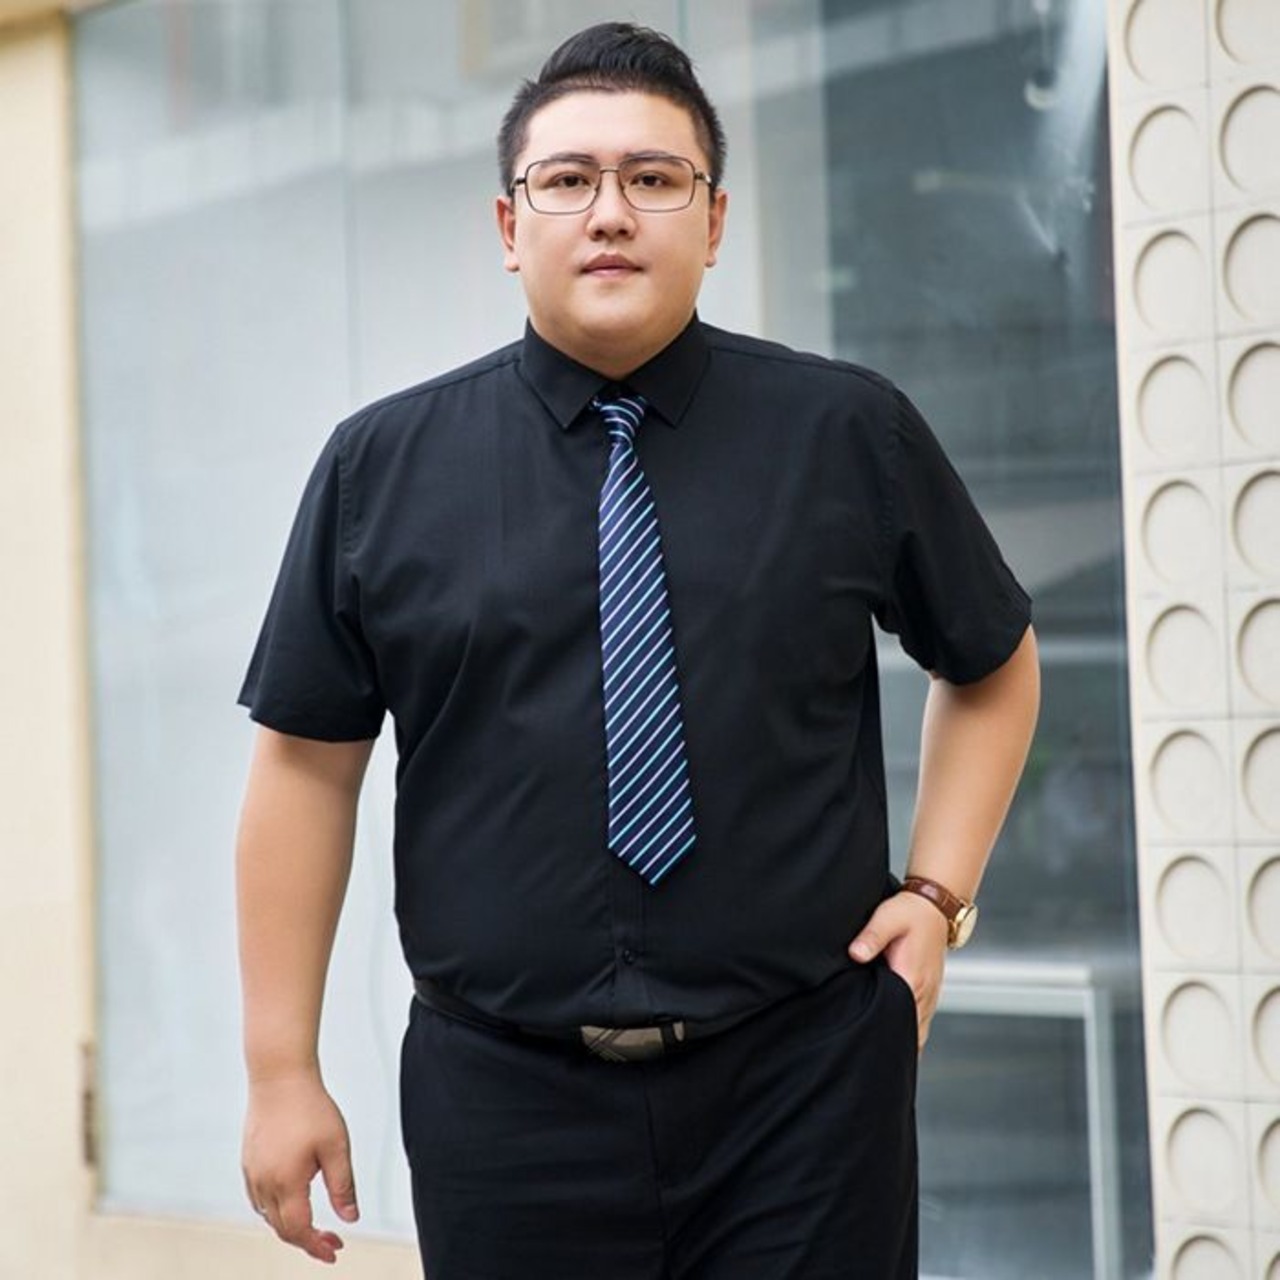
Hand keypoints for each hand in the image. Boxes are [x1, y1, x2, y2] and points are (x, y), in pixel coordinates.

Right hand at [242, 1073, 358, 1263]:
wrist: (279, 1077)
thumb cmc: (311, 1107)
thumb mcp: (336, 1147)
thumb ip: (343, 1186)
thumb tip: (350, 1218)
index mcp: (286, 1183)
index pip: (298, 1230)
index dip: (316, 1246)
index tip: (335, 1252)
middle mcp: (263, 1183)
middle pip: (282, 1228)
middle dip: (307, 1240)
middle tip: (332, 1241)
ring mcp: (252, 1173)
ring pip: (269, 1215)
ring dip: (290, 1225)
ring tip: (315, 1223)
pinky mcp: (248, 1161)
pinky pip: (259, 1198)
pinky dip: (276, 1209)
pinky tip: (292, 1200)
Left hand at [848, 891, 948, 1051]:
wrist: (934, 906)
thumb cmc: (909, 912)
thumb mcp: (887, 917)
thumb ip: (871, 936)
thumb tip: (855, 954)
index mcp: (912, 980)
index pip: (900, 1021)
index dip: (885, 1039)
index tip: (868, 1053)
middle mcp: (924, 994)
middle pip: (911, 1036)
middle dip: (892, 1049)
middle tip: (867, 1064)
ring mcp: (929, 996)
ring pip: (918, 1033)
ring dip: (901, 1045)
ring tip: (878, 1062)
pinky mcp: (927, 993)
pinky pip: (920, 1024)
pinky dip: (909, 1035)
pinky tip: (893, 1043)